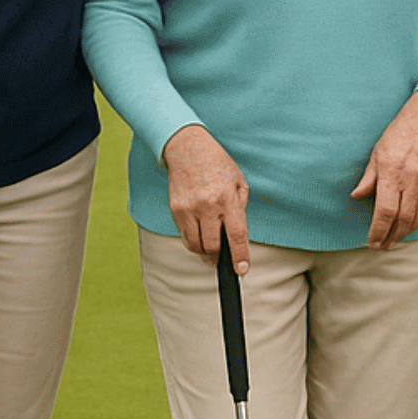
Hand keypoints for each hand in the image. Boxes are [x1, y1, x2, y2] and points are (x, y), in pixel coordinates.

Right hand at [165, 124, 251, 268]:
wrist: (187, 148)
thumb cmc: (217, 163)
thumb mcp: (238, 181)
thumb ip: (240, 206)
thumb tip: (238, 231)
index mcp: (227, 198)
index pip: (236, 234)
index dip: (240, 255)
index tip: (241, 270)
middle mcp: (207, 205)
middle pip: (212, 246)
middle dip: (219, 258)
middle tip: (223, 260)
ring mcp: (189, 209)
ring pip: (196, 245)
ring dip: (204, 252)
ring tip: (210, 250)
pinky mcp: (175, 210)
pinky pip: (184, 235)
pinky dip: (193, 240)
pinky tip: (199, 234)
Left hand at [353, 89, 417, 249]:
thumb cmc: (400, 133)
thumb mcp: (377, 152)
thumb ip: (368, 178)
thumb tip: (357, 196)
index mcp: (393, 173)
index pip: (386, 211)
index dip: (378, 231)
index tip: (372, 241)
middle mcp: (413, 180)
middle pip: (403, 220)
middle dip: (391, 237)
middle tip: (382, 245)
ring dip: (405, 232)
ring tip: (394, 239)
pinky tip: (411, 225)